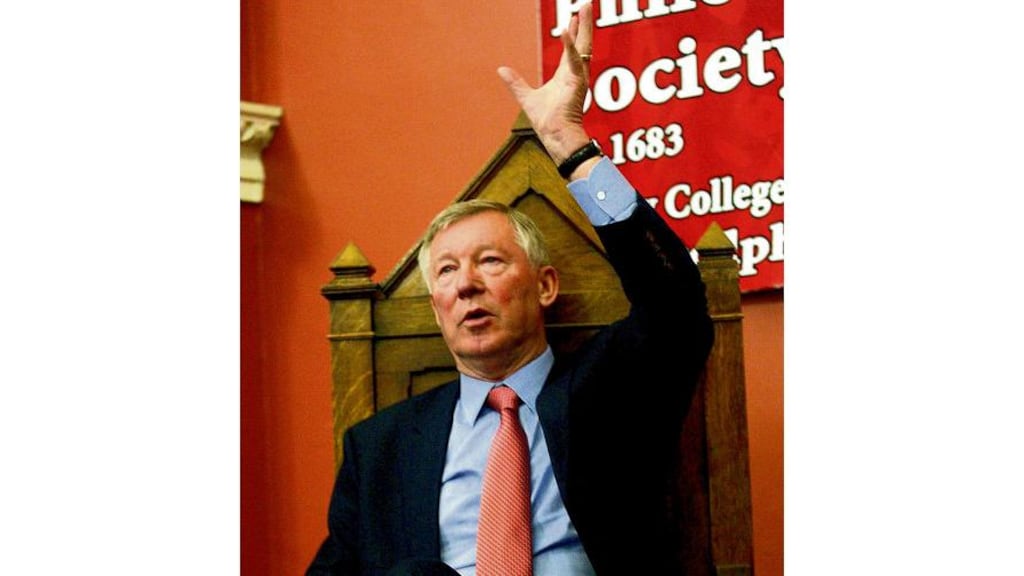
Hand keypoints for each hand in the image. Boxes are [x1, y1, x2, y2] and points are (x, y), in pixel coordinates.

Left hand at [497, 1, 593, 165]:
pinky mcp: (577, 82)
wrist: (555, 136)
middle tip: (588, 4)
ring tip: (586, 7)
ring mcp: (578, 77)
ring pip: (584, 46)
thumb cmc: (546, 122)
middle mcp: (575, 74)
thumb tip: (501, 70)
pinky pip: (575, 60)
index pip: (572, 48)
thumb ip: (515, 82)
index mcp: (566, 76)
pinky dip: (570, 46)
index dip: (573, 32)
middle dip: (585, 23)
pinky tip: (566, 30)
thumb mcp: (526, 97)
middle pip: (582, 42)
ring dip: (585, 26)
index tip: (574, 16)